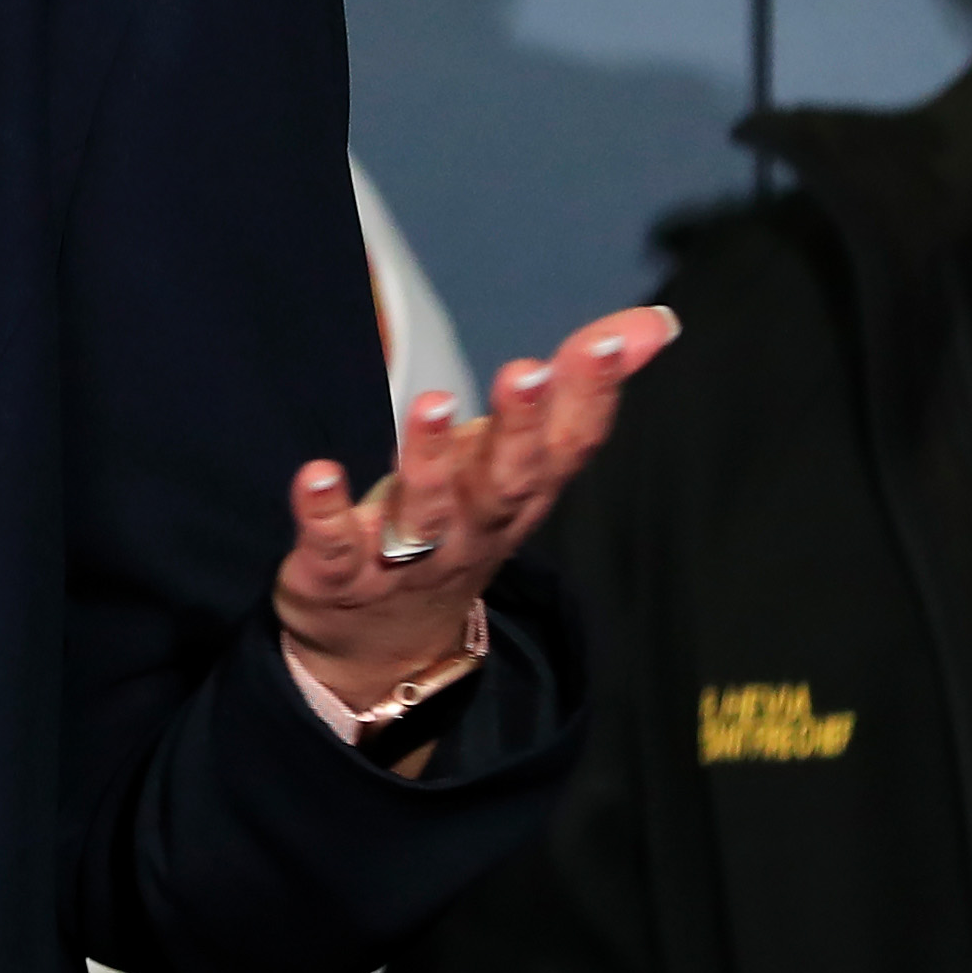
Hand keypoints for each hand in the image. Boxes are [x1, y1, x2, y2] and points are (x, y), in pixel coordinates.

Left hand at [275, 304, 673, 710]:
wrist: (384, 650)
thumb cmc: (461, 525)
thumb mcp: (519, 462)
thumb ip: (575, 389)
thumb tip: (655, 322)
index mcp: (519, 495)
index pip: (567, 448)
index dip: (590, 398)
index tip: (604, 344)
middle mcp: (473, 529)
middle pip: (506, 483)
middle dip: (520, 430)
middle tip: (526, 372)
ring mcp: (407, 560)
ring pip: (425, 517)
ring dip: (428, 462)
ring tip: (431, 405)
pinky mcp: (339, 577)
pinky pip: (334, 548)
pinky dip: (326, 514)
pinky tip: (316, 475)